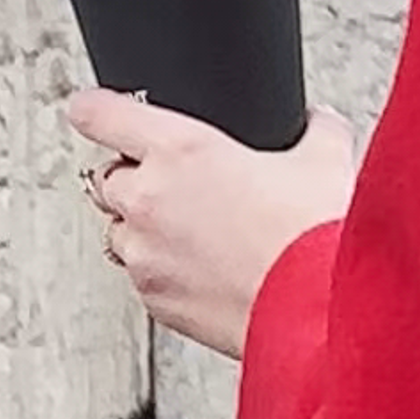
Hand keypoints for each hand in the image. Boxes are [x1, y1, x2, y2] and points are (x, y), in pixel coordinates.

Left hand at [69, 85, 358, 361]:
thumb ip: (313, 129)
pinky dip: (162, 269)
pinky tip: (206, 268)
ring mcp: (147, 256)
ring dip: (143, 226)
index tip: (94, 108)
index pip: (100, 115)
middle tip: (175, 180)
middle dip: (134, 176)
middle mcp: (150, 201)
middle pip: (107, 177)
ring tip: (194, 230)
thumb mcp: (326, 160)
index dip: (95, 108)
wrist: (320, 310)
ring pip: (119, 231)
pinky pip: (142, 276)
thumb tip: (315, 122)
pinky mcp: (156, 301)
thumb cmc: (314, 237)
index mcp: (180, 151)